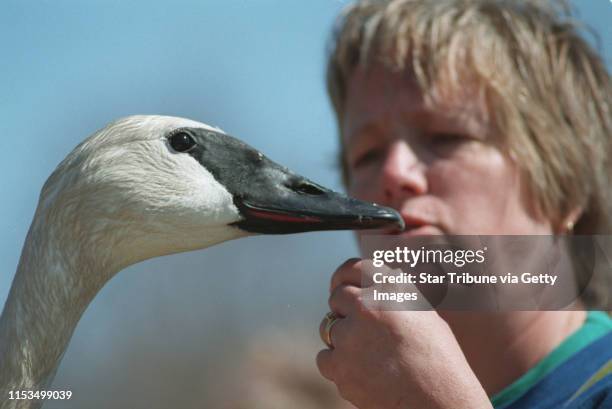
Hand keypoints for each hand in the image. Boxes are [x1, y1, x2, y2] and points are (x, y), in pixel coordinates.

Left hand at [316, 258, 492, 408]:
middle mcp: (367, 305)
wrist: (439, 401)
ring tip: (370, 356)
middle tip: (360, 328)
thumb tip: (376, 284)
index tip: (339, 285)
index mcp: (391, 288)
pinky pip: (325, 358)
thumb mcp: (424, 315)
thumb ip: (394, 297)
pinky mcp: (339, 364)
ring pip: (328, 328)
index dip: (344, 277)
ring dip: (342, 338)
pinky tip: (362, 372)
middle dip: (344, 310)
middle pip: (337, 297)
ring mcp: (349, 335)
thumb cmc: (439, 360)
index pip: (353, 268)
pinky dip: (338, 365)